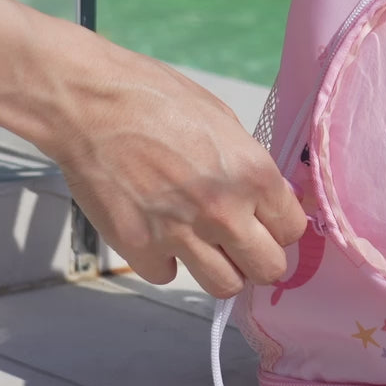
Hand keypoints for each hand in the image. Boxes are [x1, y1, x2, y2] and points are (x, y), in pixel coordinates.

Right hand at [49, 35, 305, 298]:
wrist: (92, 104)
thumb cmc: (159, 100)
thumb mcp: (226, 123)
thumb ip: (250, 168)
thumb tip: (267, 199)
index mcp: (254, 175)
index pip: (292, 230)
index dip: (280, 228)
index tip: (265, 222)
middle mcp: (224, 211)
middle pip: (268, 269)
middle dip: (258, 258)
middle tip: (240, 242)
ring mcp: (181, 234)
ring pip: (224, 286)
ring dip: (218, 268)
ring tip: (202, 244)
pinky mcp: (139, 248)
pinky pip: (167, 276)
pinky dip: (165, 261)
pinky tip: (158, 234)